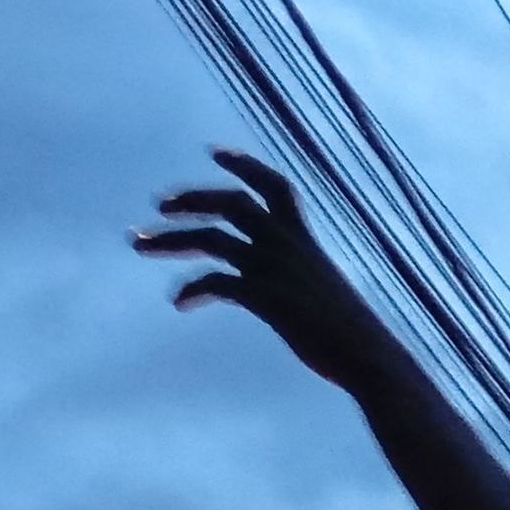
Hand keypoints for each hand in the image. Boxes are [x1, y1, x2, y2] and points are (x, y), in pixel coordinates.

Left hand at [134, 149, 390, 383]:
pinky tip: (180, 303)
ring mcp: (274, 270)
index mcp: (306, 241)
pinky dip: (191, 289)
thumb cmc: (354, 336)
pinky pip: (215, 282)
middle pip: (231, 203)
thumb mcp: (329, 295)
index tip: (214, 151)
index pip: (275, 187)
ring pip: (210, 238)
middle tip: (159, 206)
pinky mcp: (265, 298)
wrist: (369, 358)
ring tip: (140, 244)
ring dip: (169, 239)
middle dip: (191, 199)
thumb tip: (291, 293)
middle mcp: (287, 247)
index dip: (245, 165)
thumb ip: (304, 281)